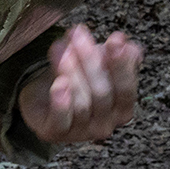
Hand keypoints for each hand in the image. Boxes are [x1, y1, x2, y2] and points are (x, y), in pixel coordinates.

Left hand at [19, 23, 140, 145]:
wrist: (43, 98)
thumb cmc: (78, 80)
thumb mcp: (98, 63)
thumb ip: (114, 54)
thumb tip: (126, 43)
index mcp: (122, 108)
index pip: (126, 88)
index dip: (121, 65)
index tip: (114, 40)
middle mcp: (107, 123)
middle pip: (102, 92)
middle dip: (89, 60)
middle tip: (77, 35)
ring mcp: (82, 131)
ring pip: (81, 102)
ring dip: (70, 71)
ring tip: (60, 47)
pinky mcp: (57, 134)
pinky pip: (61, 120)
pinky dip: (61, 102)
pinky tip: (58, 83)